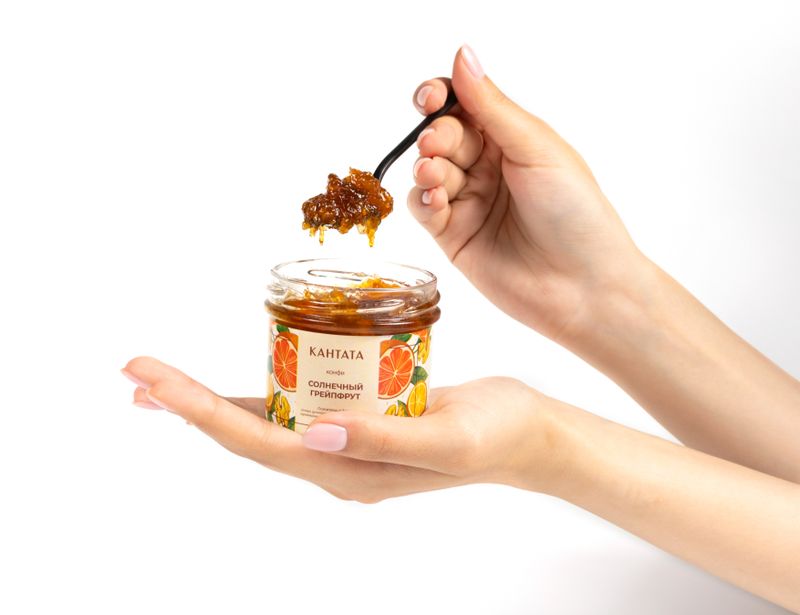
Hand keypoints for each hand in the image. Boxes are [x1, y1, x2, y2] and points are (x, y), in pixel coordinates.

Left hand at [121, 356, 559, 501]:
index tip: (152, 382)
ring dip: (212, 402)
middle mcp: (336, 461)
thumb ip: (381, 437)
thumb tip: (313, 430)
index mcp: (348, 471)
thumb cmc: (494, 434)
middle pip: (246, 433)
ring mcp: (344, 443)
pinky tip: (235, 384)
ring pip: (264, 422)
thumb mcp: (444, 437)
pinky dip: (260, 393)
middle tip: (137, 374)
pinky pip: (297, 407)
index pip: (258, 443)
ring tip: (164, 381)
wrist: (525, 433)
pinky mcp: (357, 420)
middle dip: (188, 404)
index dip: (199, 412)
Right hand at [409, 46, 646, 342]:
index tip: (429, 97)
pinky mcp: (454, 237)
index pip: (464, 105)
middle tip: (438, 145)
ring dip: (426, 166)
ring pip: (427, 170)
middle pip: (441, 136)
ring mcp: (469, 202)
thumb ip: (491, 107)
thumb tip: (463, 54)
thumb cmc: (575, 212)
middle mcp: (488, 168)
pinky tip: (437, 199)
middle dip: (435, 135)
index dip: (440, 97)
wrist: (583, 286)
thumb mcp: (535, 148)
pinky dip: (422, 199)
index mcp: (512, 139)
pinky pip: (423, 208)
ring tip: (438, 175)